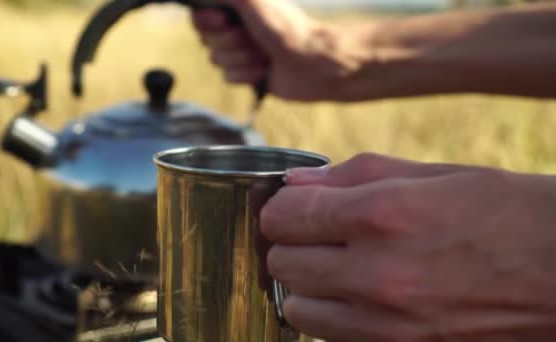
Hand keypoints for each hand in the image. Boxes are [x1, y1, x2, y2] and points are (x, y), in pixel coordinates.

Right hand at [192, 0, 374, 100]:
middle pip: (206, 39)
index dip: (207, 21)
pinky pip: (228, 77)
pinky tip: (264, 70)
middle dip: (230, 42)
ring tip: (263, 55)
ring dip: (241, 59)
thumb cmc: (286, 29)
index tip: (223, 21)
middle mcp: (237, 28)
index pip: (200, 15)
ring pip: (216, 60)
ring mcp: (242, 51)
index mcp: (238, 8)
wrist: (312, 65)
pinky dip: (246, 75)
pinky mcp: (248, 73)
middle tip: (253, 38)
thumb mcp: (253, 1)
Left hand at [261, 153, 555, 340]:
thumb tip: (297, 182)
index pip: (285, 216)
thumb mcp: (434, 174)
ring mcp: (388, 325)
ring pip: (298, 309)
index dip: (283, 207)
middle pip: (282, 264)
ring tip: (336, 267)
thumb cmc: (506, 211)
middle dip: (291, 244)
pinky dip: (333, 316)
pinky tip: (359, 295)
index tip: (295, 204)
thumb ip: (353, 175)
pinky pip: (333, 338)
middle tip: (316, 233)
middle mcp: (378, 275)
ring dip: (307, 284)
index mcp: (383, 215)